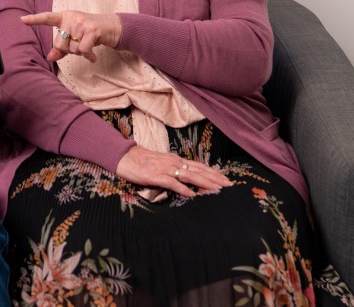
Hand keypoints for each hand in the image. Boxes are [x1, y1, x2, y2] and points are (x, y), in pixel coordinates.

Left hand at [20, 10, 122, 62]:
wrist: (112, 27)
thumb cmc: (90, 33)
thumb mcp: (75, 38)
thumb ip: (61, 48)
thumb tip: (50, 57)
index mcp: (64, 17)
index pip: (47, 17)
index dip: (34, 19)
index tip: (21, 19)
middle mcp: (71, 17)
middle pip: (60, 44)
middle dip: (69, 50)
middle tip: (80, 45)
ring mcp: (81, 22)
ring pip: (72, 49)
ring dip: (80, 53)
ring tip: (88, 46)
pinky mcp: (92, 30)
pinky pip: (83, 50)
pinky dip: (88, 55)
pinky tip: (93, 53)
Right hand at [115, 146, 231, 197]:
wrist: (125, 157)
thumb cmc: (141, 161)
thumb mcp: (161, 164)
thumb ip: (173, 171)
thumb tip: (184, 180)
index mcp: (175, 160)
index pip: (198, 166)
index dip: (213, 172)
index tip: (225, 178)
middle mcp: (174, 162)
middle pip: (198, 170)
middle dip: (215, 178)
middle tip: (229, 185)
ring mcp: (166, 169)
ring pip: (190, 176)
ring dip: (205, 183)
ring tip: (217, 189)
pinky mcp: (156, 176)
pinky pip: (173, 183)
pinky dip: (183, 189)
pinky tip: (192, 195)